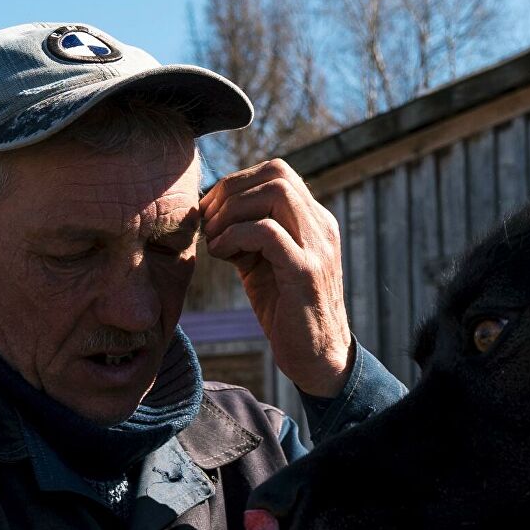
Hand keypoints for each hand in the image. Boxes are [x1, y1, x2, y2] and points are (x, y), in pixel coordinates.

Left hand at [201, 159, 353, 397]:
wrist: (317, 357)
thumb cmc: (286, 310)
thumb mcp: (263, 262)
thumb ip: (246, 233)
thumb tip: (209, 210)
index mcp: (313, 220)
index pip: (277, 172)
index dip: (236, 183)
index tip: (211, 211)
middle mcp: (320, 227)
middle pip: (276, 173)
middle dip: (231, 191)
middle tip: (208, 222)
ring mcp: (317, 247)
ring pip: (276, 193)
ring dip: (233, 212)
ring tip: (215, 240)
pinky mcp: (306, 272)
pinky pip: (268, 232)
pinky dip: (236, 236)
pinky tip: (223, 255)